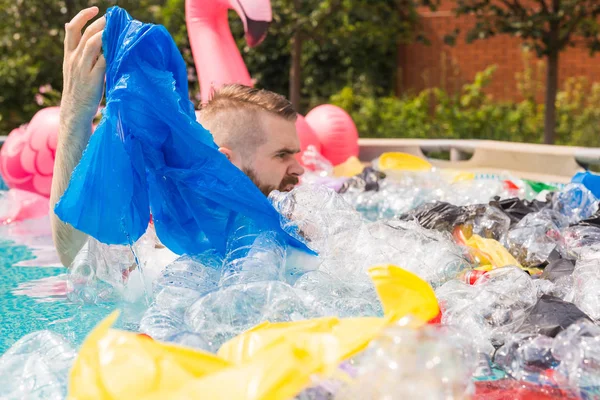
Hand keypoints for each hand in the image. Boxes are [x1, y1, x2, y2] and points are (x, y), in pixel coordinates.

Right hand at [61, 7, 105, 127]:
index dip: (83, 16)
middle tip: (112, 18)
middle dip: (100, 23)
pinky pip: (102, 61)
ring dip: (105, 34)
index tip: (95, 9)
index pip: (72, 29)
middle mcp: (74, 59)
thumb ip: (81, 55)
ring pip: (92, 44)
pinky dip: (110, 53)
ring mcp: (83, 68)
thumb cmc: (79, 91)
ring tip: (116, 30)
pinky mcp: (93, 78)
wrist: (74, 111)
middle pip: (85, 33)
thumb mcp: (74, 70)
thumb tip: (92, 38)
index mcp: (69, 55)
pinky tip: (119, 49)